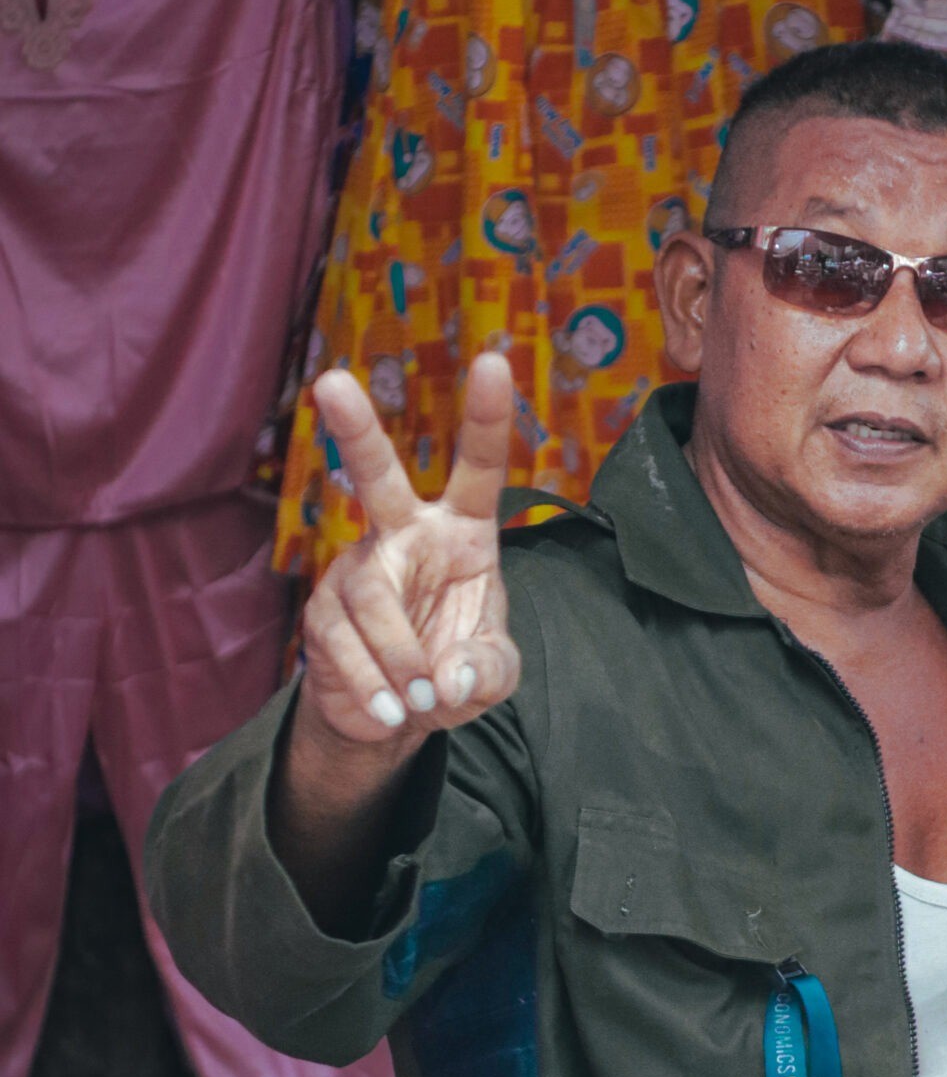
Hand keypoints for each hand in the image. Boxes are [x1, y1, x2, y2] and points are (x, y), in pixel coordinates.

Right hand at [299, 353, 521, 752]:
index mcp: (461, 533)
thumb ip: (487, 672)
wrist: (398, 716)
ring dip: (400, 657)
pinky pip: (343, 645)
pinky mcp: (321, 616)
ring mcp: (357, 571)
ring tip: (420, 698)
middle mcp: (404, 536)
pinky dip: (372, 685)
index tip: (494, 360)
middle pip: (376, 477)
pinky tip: (390, 711)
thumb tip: (448, 675)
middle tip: (329, 382)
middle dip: (354, 431)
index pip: (478, 469)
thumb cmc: (456, 672)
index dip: (485, 418)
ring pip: (371, 599)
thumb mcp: (494, 676)